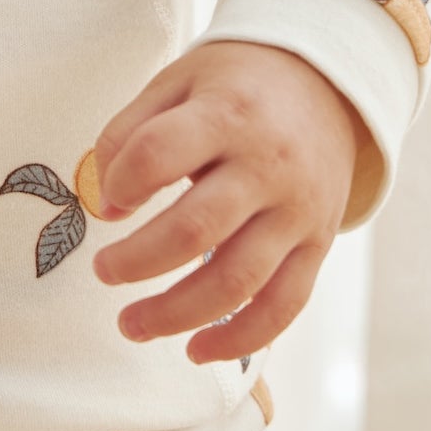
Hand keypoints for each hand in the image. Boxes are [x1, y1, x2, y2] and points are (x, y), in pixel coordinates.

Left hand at [88, 39, 363, 361]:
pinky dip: (239, 339)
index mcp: (226, 114)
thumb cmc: (235, 84)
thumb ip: (131, 131)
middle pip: (195, 229)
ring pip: (237, 281)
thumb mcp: (178, 80)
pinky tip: (195, 349)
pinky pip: (283, 306)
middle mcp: (267, 165)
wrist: (327, 83)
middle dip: (137, 262)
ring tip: (130, 324)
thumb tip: (106, 202)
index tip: (106, 199)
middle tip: (102, 272)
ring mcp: (297, 211)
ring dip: (176, 314)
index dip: (121, 182)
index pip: (159, 153)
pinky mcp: (318, 245)